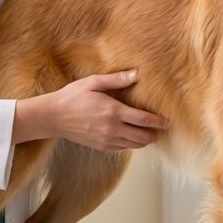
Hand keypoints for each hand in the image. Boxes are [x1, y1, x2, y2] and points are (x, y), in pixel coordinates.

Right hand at [12, 70, 169, 149]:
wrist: (54, 117)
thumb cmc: (73, 96)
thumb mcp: (93, 83)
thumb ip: (116, 79)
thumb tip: (136, 74)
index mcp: (114, 112)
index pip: (144, 120)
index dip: (158, 122)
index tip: (168, 123)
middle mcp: (112, 129)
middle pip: (142, 137)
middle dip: (154, 134)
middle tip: (162, 130)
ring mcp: (107, 140)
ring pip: (134, 145)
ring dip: (144, 141)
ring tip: (150, 134)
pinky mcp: (101, 146)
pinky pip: (123, 148)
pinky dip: (131, 144)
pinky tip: (133, 137)